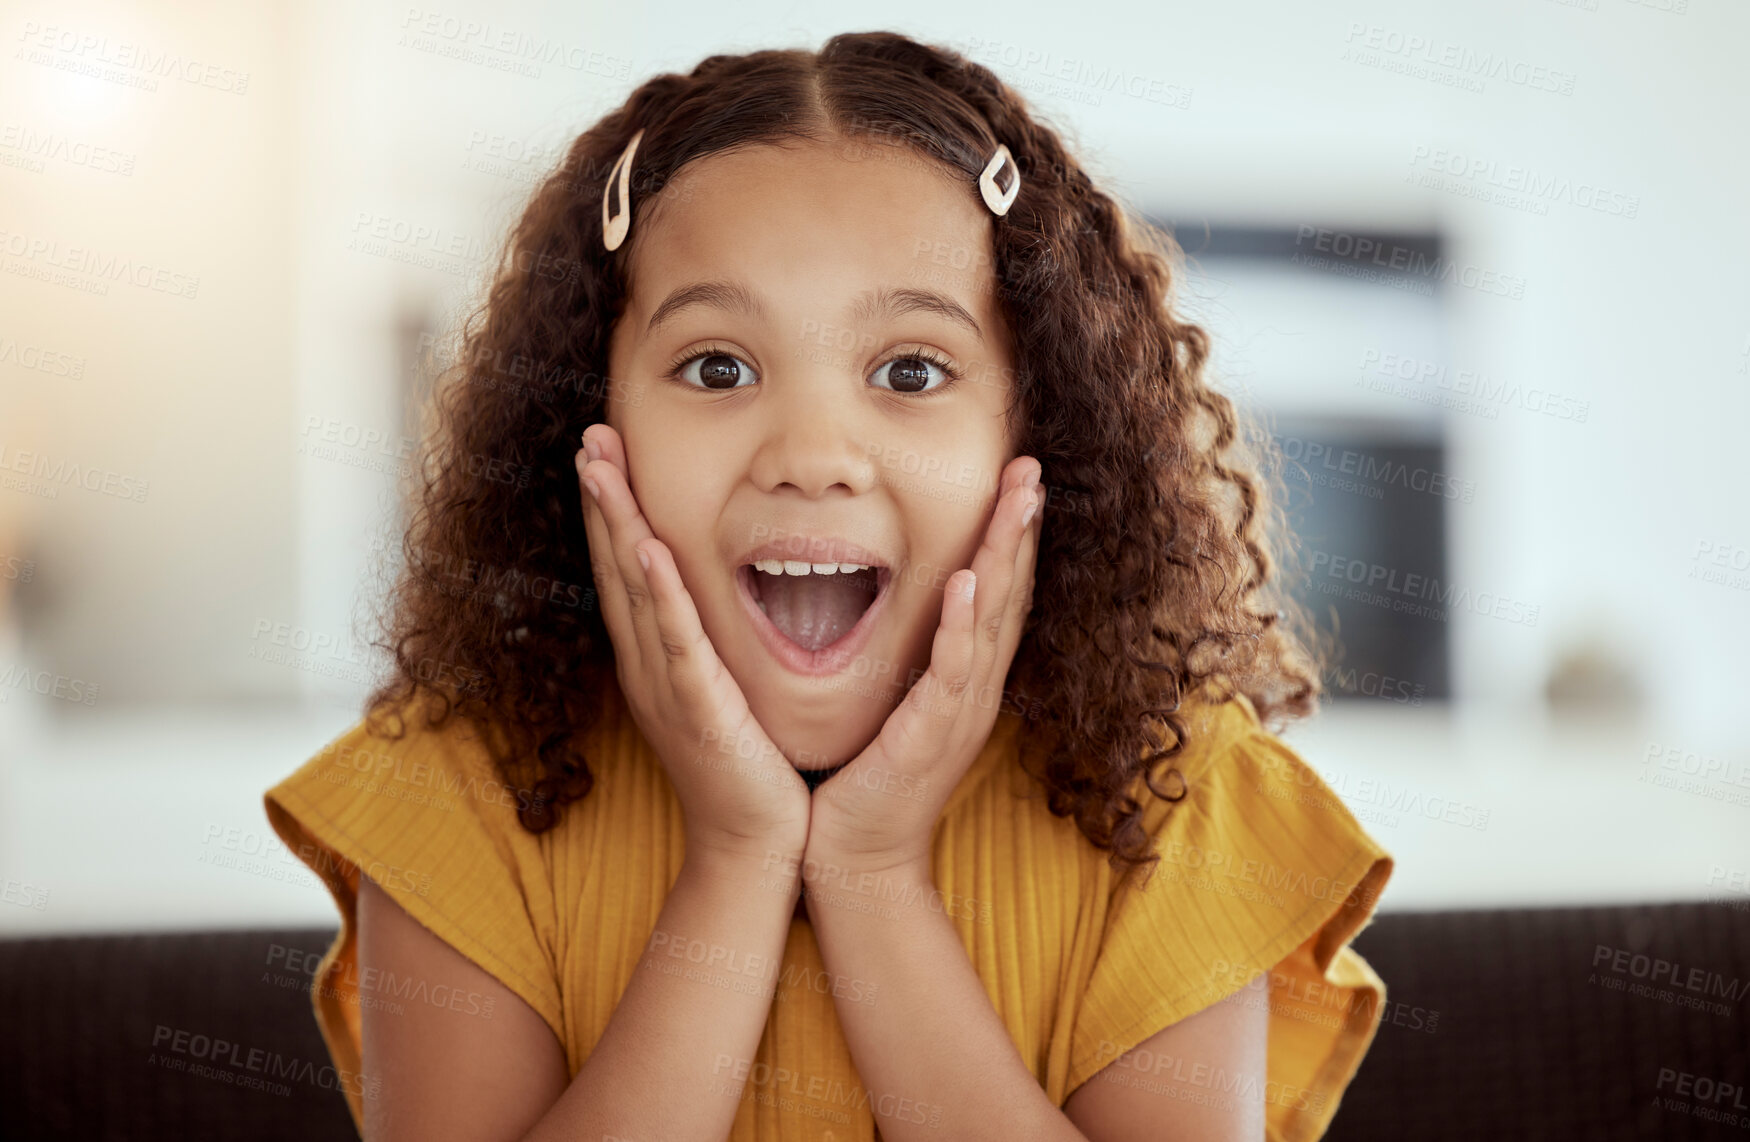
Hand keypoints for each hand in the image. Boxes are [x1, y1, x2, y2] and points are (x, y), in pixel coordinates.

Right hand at [577, 423, 810, 861]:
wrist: (754, 845)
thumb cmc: (750, 768)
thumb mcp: (725, 690)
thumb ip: (717, 643)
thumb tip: (724, 596)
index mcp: (658, 658)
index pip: (628, 568)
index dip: (613, 508)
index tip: (606, 449)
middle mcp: (649, 665)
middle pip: (617, 566)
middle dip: (602, 498)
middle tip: (590, 434)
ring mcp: (668, 686)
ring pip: (635, 591)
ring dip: (616, 524)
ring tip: (601, 466)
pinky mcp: (699, 710)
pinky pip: (677, 642)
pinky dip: (659, 594)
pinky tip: (648, 548)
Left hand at [804, 455, 1042, 877]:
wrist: (856, 857)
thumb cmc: (867, 779)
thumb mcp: (896, 702)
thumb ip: (911, 656)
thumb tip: (908, 605)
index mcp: (965, 678)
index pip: (998, 591)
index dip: (1010, 532)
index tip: (1016, 474)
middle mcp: (974, 688)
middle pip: (1010, 592)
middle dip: (1021, 526)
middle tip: (1032, 466)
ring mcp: (959, 712)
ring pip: (994, 620)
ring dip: (1006, 556)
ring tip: (1017, 500)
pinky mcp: (931, 736)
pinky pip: (953, 671)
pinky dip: (964, 626)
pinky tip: (970, 582)